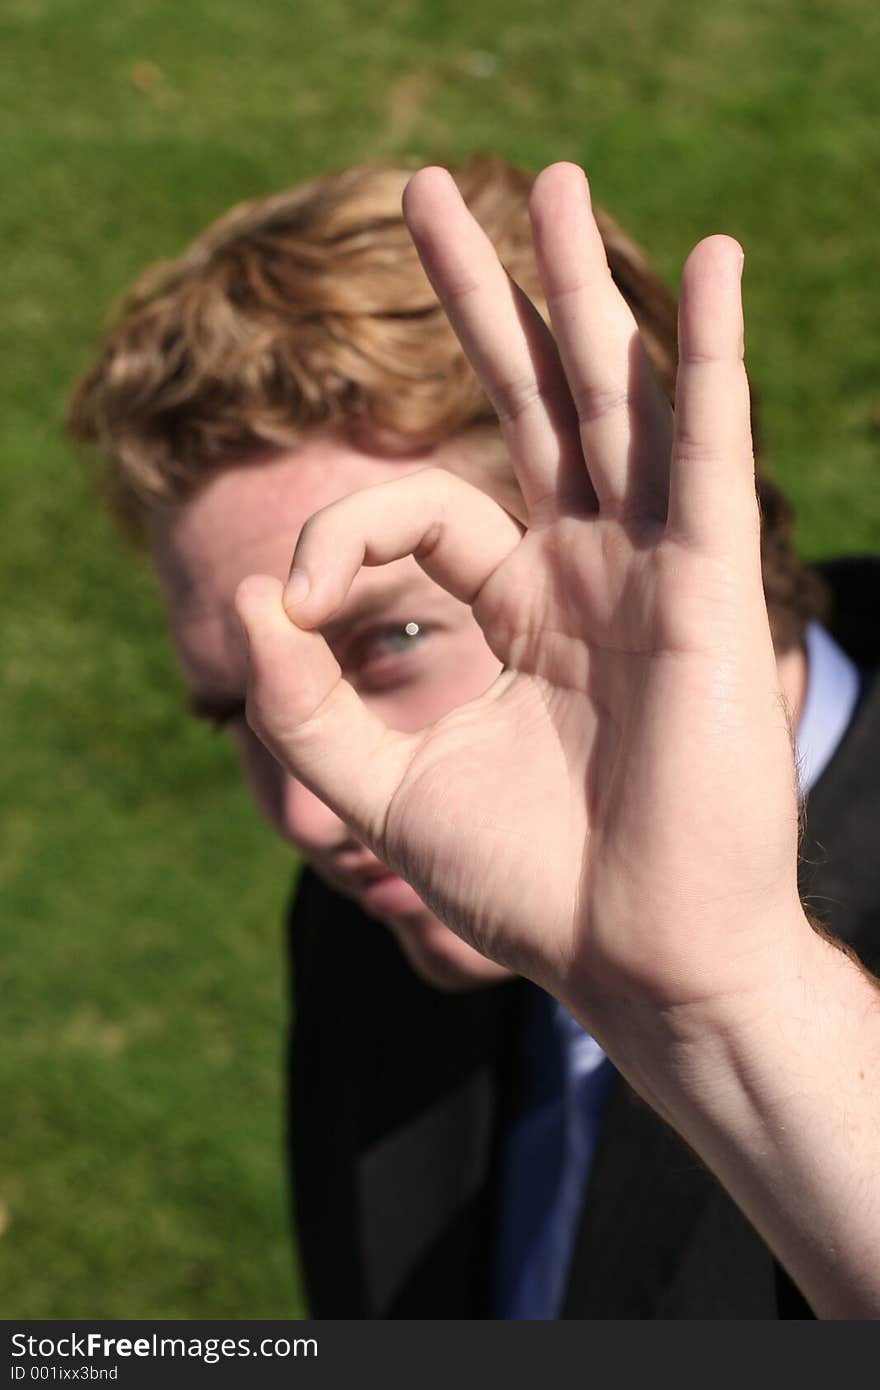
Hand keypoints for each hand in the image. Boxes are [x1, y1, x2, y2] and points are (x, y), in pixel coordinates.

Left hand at [235, 164, 804, 1076]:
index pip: (416, 511)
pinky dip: (711, 356)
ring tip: (559, 184)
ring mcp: (653, 569)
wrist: (633, 954)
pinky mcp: (713, 588)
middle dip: (484, 299)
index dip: (339, 535)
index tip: (295, 608)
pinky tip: (715, 264)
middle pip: (531, 403)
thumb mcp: (382, 790)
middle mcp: (587, 571)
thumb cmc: (525, 885)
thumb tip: (247, 595)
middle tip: (433, 191)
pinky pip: (713, 450)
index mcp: (515, 610)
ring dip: (587, 290)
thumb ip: (304, 701)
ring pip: (616, 400)